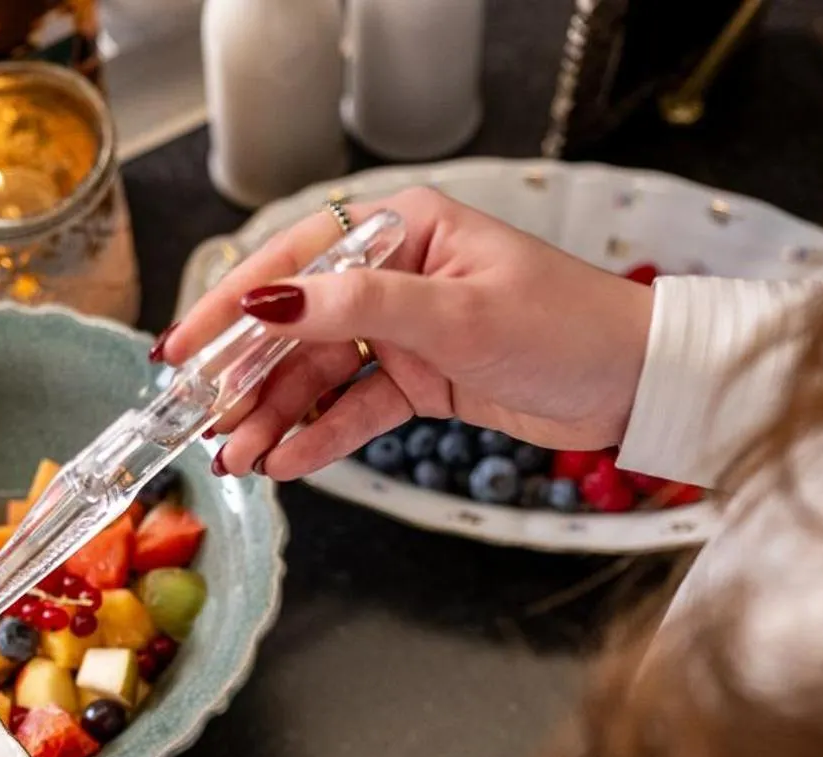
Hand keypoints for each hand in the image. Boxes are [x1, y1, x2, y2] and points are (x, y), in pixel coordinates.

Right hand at [163, 187, 655, 478]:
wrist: (636, 385)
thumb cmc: (565, 326)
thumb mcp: (454, 313)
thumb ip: (357, 308)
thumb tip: (271, 304)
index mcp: (405, 229)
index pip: (296, 260)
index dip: (234, 305)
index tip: (186, 345)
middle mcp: (398, 274)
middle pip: (299, 326)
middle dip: (248, 376)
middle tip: (204, 420)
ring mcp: (407, 330)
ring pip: (321, 375)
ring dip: (277, 417)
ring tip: (239, 458)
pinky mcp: (423, 380)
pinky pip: (355, 409)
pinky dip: (321, 436)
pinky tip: (286, 462)